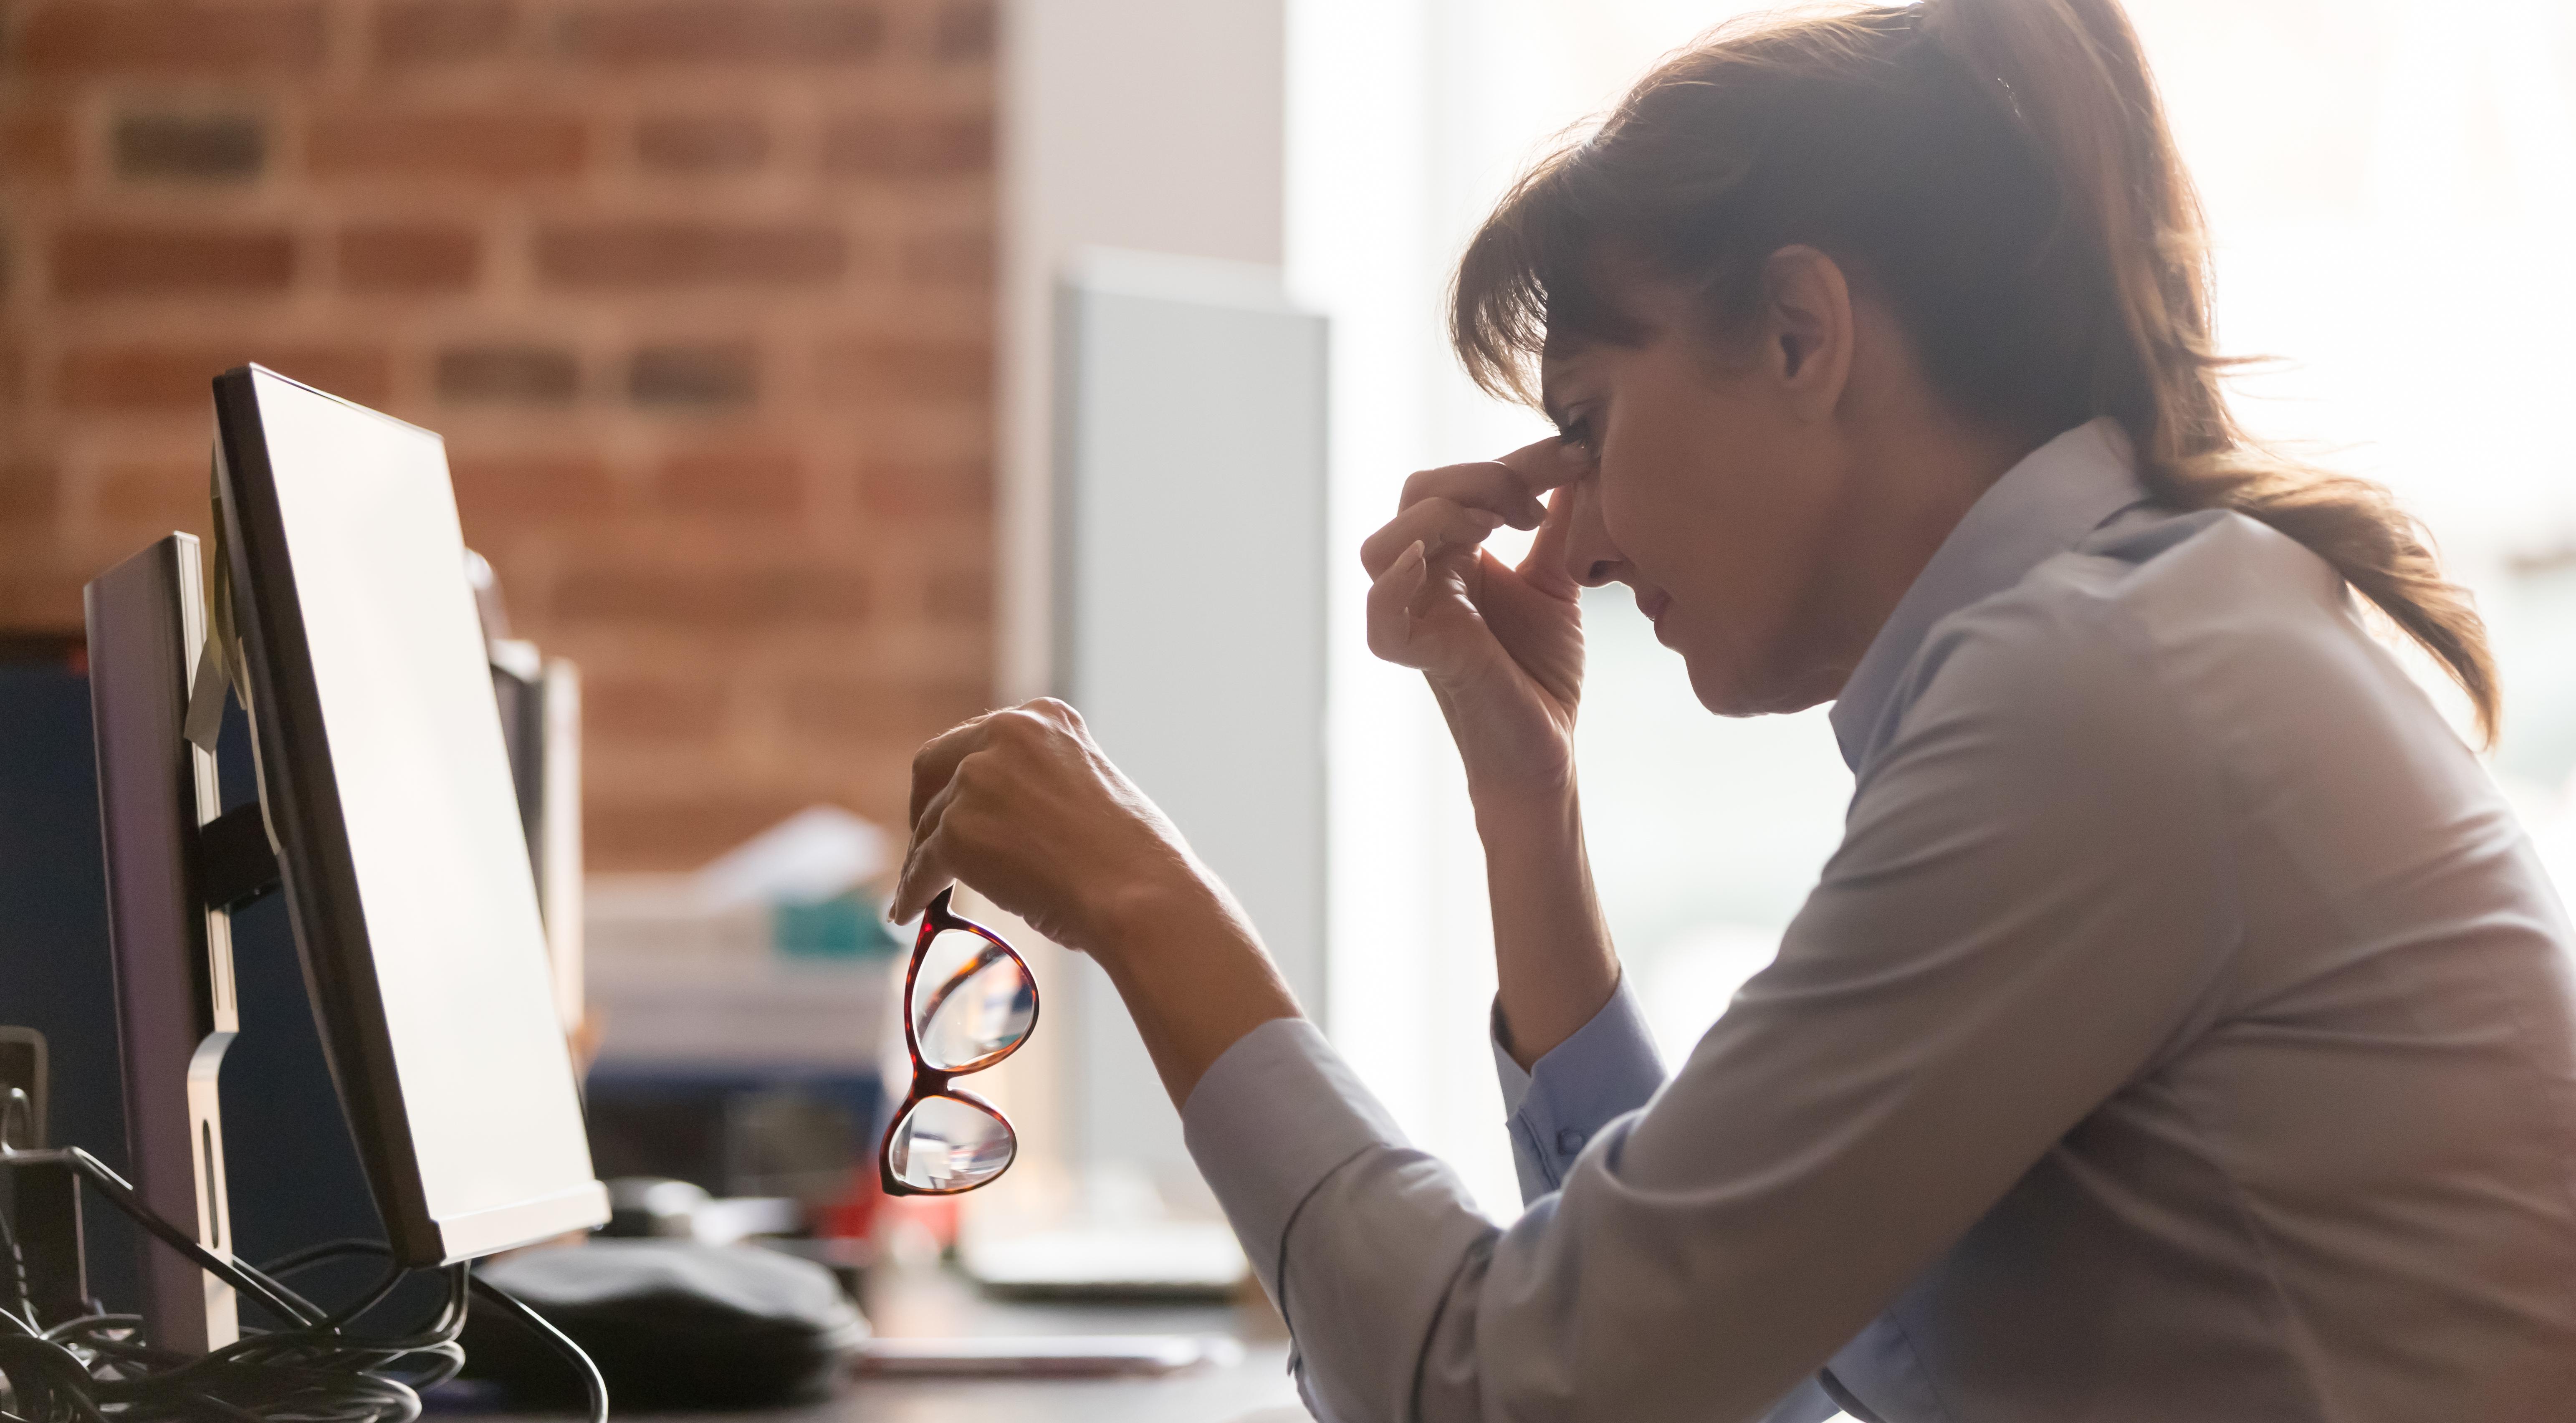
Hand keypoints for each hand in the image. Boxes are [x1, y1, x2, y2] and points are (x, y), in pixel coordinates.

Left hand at [890, 699, 1302, 1103]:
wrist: (1140, 895)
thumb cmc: (1135, 860)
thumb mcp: (1091, 788)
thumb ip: (1043, 785)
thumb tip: (1003, 820)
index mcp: (1046, 716)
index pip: (978, 740)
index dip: (958, 779)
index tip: (953, 806)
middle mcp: (1006, 733)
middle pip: (933, 767)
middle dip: (925, 806)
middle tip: (927, 844)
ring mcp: (977, 780)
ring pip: (929, 824)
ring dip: (925, 858)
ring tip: (922, 891)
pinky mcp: (956, 830)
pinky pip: (921, 868)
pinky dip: (913, 892)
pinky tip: (908, 912)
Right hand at [1359, 437, 1593, 801]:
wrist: (1548, 746)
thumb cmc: (1541, 672)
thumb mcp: (1556, 582)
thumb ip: (1561, 524)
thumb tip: (1580, 460)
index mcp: (1451, 554)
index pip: (1457, 482)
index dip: (1514, 461)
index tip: (1576, 455)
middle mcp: (1423, 578)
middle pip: (1417, 496)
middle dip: (1481, 480)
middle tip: (1539, 503)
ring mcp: (1414, 616)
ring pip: (1383, 545)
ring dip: (1442, 518)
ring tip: (1502, 526)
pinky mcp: (1417, 655)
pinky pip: (1381, 615)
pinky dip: (1395, 583)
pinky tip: (1434, 561)